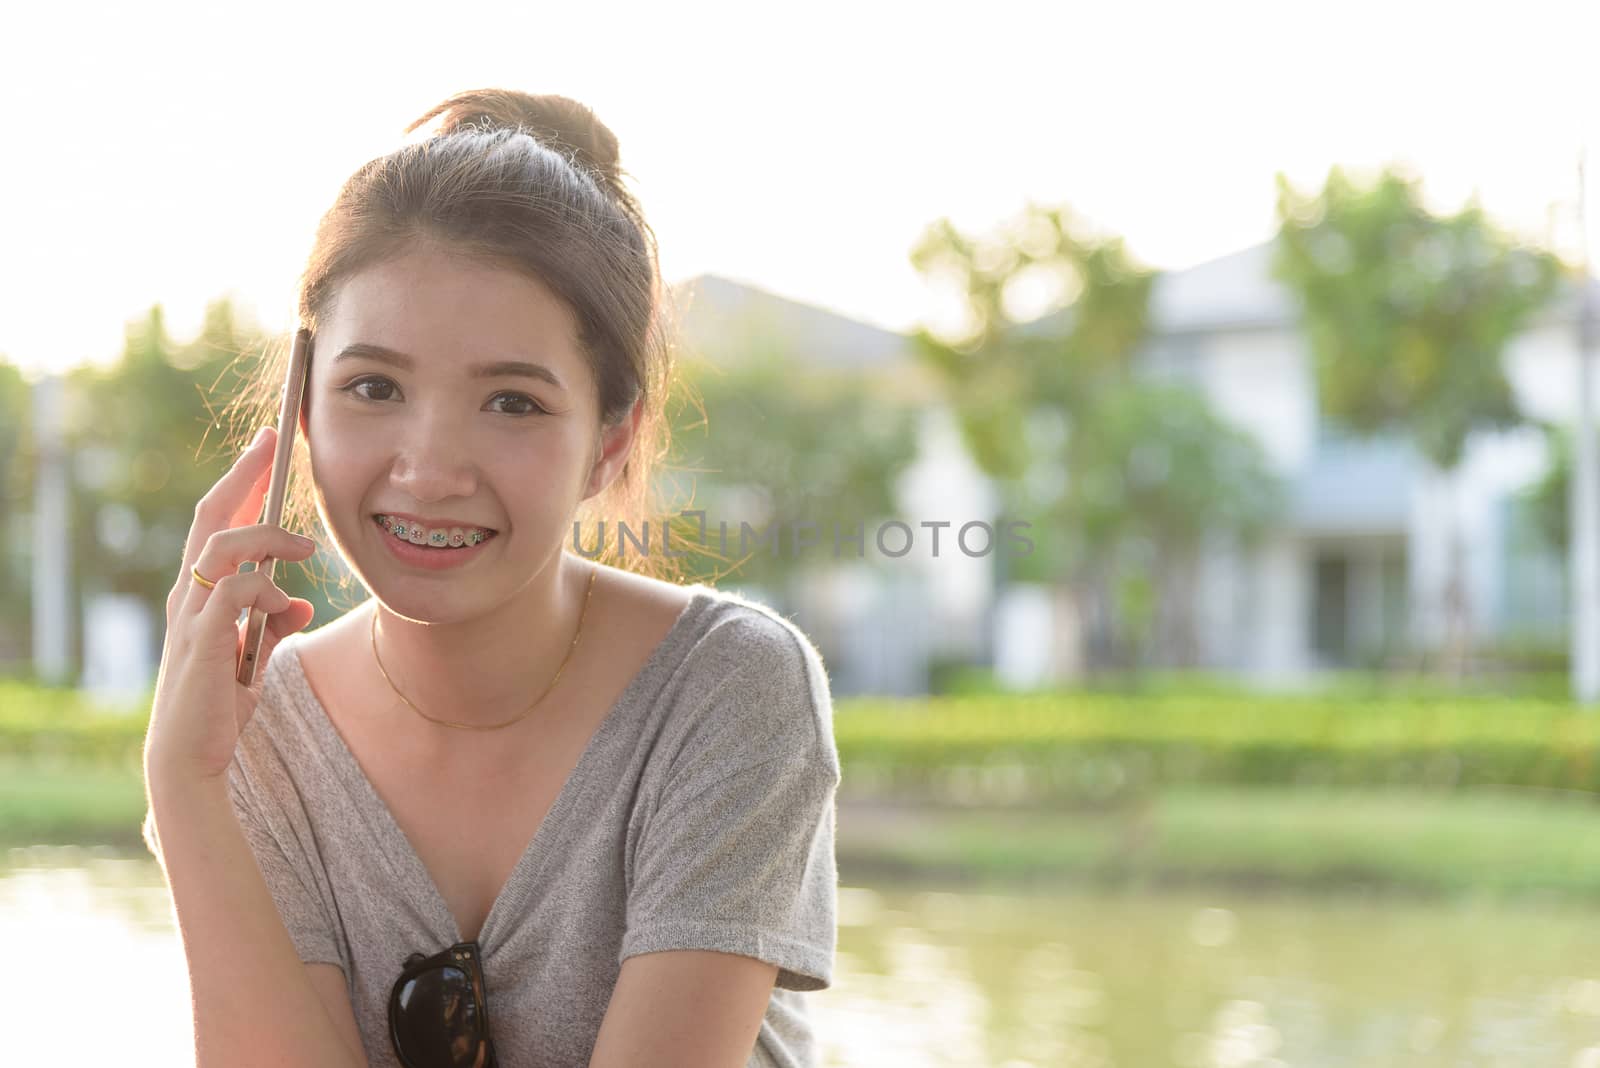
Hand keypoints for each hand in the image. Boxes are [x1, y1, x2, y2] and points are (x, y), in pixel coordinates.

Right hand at [144, 426, 318, 789]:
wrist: (193, 756)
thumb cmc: (219, 706)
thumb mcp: (255, 657)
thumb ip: (273, 624)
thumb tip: (300, 601)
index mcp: (198, 593)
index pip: (215, 523)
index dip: (238, 483)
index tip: (263, 450)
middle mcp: (187, 595)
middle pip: (209, 516)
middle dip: (242, 474)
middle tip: (271, 441)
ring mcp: (191, 614)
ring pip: (222, 546)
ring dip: (267, 538)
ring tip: (305, 547)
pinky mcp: (203, 638)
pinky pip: (236, 591)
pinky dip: (265, 590)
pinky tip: (284, 606)